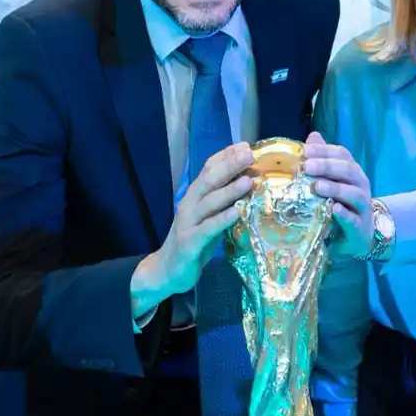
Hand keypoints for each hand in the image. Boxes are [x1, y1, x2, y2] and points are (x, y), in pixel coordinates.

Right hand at [138, 143, 254, 300]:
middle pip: (209, 180)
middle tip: (249, 154)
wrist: (167, 269)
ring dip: (229, 190)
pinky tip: (237, 212)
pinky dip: (222, 219)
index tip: (246, 145)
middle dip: (229, 165)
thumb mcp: (209, 216)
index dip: (226, 156)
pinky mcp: (190, 242)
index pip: (208, 169)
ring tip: (248, 181)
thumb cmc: (194, 240)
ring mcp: (188, 223)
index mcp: (194, 195)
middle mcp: (189, 204)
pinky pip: (208, 228)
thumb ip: (224, 201)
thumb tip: (249, 181)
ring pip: (209, 202)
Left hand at [303, 132, 373, 257]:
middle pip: (347, 170)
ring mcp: (362, 205)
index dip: (324, 151)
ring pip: (353, 193)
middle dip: (327, 166)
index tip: (305, 151)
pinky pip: (353, 219)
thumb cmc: (341, 203)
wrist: (359, 234)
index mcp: (352, 171)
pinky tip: (334, 210)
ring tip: (316, 187)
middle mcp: (360, 185)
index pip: (341, 154)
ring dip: (334, 188)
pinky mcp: (360, 226)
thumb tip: (312, 137)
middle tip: (306, 167)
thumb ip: (323, 160)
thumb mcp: (331, 181)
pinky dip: (344, 214)